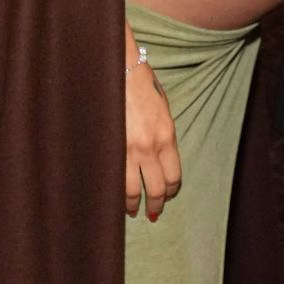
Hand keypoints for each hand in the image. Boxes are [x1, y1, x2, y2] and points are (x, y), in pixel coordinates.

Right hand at [125, 58, 181, 220]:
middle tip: (153, 214)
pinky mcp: (109, 146)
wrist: (119, 69)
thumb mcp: (163, 110)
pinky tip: (115, 197)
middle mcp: (150, 147)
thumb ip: (164, 136)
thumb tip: (161, 156)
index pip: (174, 176)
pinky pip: (115, 178)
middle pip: (157, 188)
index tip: (167, 196)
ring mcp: (128, 149)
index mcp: (167, 137)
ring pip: (133, 190)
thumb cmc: (141, 85)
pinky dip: (116, 191)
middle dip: (156, 205)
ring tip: (132, 211)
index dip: (171, 191)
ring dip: (133, 205)